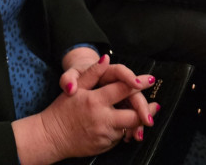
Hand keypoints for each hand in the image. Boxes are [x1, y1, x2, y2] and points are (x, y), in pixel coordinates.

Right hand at [15, 54, 155, 162]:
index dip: (139, 83)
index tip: (150, 79)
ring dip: (136, 122)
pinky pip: (119, 138)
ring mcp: (104, 135)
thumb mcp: (76, 87)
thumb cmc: (62, 110)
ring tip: (144, 116)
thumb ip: (93, 73)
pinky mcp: (104, 146)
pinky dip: (123, 131)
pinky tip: (124, 126)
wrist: (51, 137)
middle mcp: (102, 118)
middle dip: (145, 110)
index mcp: (96, 100)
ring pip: (128, 128)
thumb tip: (105, 58)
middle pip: (133, 115)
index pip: (123, 89)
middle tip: (154, 106)